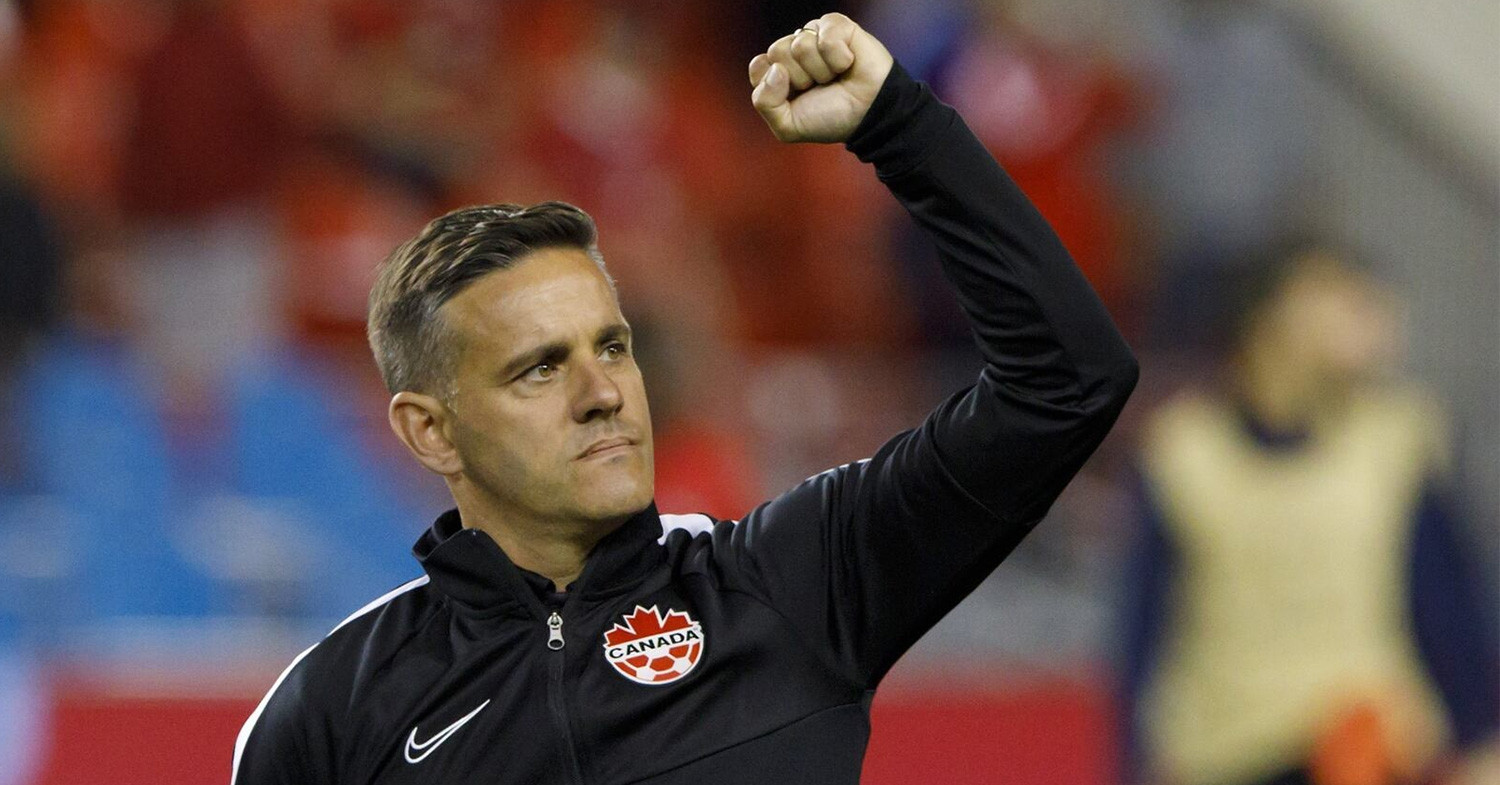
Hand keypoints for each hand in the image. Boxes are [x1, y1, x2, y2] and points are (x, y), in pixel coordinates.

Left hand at [748, 13, 893, 143]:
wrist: (870, 115)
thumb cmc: (831, 118)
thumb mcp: (788, 126)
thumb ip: (764, 103)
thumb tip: (774, 68)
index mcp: (780, 71)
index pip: (759, 65)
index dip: (776, 85)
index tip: (796, 97)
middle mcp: (795, 50)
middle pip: (777, 52)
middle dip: (800, 79)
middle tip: (820, 87)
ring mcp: (816, 36)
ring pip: (799, 45)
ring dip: (821, 71)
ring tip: (836, 77)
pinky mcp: (838, 26)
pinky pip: (825, 36)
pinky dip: (838, 58)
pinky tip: (848, 64)